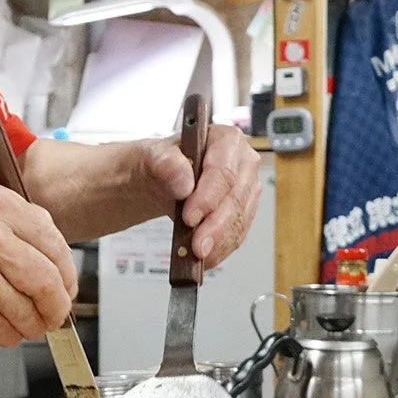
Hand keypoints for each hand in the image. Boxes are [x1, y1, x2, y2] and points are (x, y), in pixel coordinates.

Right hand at [0, 182, 77, 348]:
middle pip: (48, 283)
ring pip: (27, 312)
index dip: (68, 274)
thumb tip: (49, 252)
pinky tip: (2, 329)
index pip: (56, 245)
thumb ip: (13, 219)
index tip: (65, 286)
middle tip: (54, 313)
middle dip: (56, 306)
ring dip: (33, 325)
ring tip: (27, 324)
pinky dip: (7, 335)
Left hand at [141, 124, 261, 266]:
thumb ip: (164, 163)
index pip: (224, 171)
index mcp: (226, 139)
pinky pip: (237, 233)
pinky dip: (221, 248)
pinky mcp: (243, 210)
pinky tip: (206, 258)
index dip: (208, 197)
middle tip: (196, 246)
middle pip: (236, 199)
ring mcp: (246, 188)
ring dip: (219, 242)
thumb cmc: (159, 162)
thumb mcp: (151, 156)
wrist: (158, 179)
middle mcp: (242, 162)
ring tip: (197, 257)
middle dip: (215, 226)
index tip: (190, 217)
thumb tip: (183, 181)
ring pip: (239, 220)